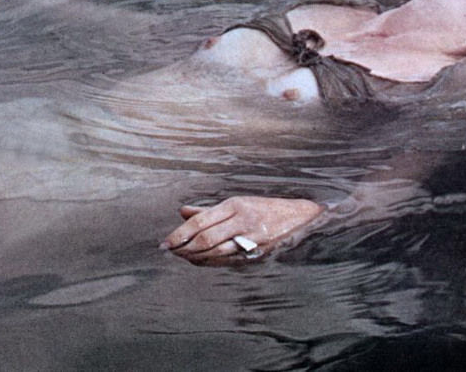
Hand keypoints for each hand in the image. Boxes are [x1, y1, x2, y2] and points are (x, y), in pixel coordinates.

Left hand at [160, 196, 323, 264]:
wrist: (300, 218)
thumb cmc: (263, 209)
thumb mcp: (237, 203)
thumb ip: (208, 210)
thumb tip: (182, 211)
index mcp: (235, 205)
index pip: (200, 222)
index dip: (179, 234)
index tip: (164, 243)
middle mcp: (242, 221)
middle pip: (205, 239)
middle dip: (183, 248)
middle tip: (169, 251)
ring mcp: (250, 239)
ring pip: (215, 253)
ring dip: (194, 258)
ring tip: (181, 256)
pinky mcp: (256, 254)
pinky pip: (227, 261)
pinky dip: (209, 263)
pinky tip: (199, 262)